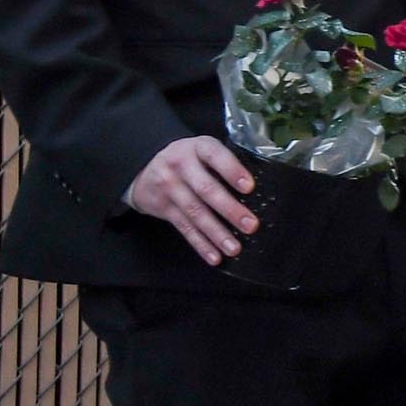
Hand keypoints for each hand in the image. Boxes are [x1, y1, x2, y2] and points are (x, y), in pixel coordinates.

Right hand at [123, 135, 256, 264]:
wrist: (145, 168)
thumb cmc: (191, 160)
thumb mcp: (203, 151)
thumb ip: (225, 163)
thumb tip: (261, 191)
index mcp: (198, 148)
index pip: (214, 155)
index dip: (232, 170)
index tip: (249, 187)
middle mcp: (181, 166)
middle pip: (206, 189)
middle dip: (230, 209)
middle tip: (251, 225)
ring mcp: (170, 187)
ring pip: (195, 213)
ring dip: (217, 234)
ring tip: (234, 248)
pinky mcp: (164, 208)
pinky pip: (184, 228)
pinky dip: (201, 245)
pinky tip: (215, 257)